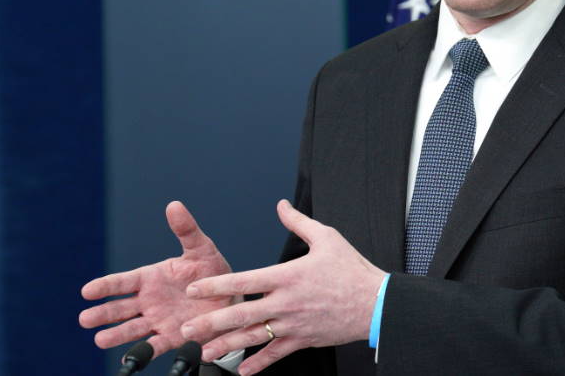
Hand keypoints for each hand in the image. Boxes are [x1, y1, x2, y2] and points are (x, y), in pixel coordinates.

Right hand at [79, 201, 235, 356]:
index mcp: (151, 278)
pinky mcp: (172, 337)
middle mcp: (149, 301)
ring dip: (116, 335)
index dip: (105, 286)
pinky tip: (128, 359)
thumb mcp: (201, 249)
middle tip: (85, 319)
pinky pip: (156, 347)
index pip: (123, 282)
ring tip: (99, 339)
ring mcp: (158, 320)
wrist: (231, 298)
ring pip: (132, 329)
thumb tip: (174, 205)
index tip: (87, 291)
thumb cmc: (212, 270)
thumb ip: (186, 230)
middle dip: (103, 313)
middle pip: (120, 308)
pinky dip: (143, 352)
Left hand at [180, 200, 385, 374]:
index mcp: (288, 276)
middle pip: (241, 314)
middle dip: (211, 323)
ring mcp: (294, 324)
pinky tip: (242, 370)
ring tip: (204, 353)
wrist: (376, 303)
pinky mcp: (303, 340)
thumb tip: (281, 206)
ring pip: (254, 337)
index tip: (194, 289)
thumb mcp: (327, 238)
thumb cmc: (352, 270)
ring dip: (226, 346)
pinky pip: (276, 354)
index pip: (244, 280)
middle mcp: (286, 302)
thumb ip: (299, 222)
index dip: (216, 285)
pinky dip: (258, 363)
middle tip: (187, 330)